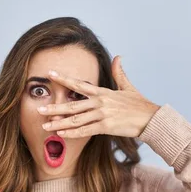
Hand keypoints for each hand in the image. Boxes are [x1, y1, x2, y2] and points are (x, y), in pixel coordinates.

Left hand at [38, 56, 159, 137]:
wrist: (151, 118)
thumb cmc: (139, 105)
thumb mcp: (128, 87)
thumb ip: (119, 73)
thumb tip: (118, 57)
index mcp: (102, 92)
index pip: (78, 84)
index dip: (63, 79)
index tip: (49, 74)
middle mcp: (100, 102)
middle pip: (72, 105)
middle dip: (54, 108)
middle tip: (39, 109)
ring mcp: (102, 115)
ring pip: (75, 120)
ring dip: (59, 123)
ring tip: (45, 126)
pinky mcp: (106, 127)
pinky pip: (85, 131)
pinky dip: (72, 133)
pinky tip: (61, 134)